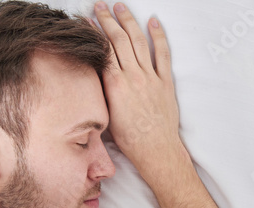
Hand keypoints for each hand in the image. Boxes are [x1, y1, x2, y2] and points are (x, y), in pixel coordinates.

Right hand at [94, 2, 182, 169]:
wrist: (154, 148)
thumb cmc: (128, 138)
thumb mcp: (106, 114)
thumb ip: (102, 91)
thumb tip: (97, 74)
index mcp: (114, 84)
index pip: (103, 50)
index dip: (95, 32)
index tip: (88, 20)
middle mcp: (132, 76)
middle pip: (118, 39)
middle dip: (108, 19)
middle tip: (100, 5)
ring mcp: (150, 77)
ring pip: (138, 41)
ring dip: (129, 21)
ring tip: (121, 6)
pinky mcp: (165, 82)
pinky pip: (163, 53)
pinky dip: (159, 36)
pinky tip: (154, 22)